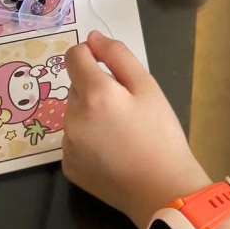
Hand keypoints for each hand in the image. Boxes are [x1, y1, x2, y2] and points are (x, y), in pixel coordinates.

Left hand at [63, 31, 210, 228]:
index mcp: (94, 93)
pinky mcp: (68, 167)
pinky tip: (111, 150)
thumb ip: (118, 55)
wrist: (162, 190)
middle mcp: (73, 118)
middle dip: (96, 88)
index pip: (74, 56)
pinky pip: (73, 138)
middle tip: (127, 107)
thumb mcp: (147, 86)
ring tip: (120, 131)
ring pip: (75, 112)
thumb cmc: (160, 133)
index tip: (108, 66)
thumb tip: (93, 38)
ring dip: (90, 113)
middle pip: (77, 86)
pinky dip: (87, 138)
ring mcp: (68, 145)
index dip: (90, 54)